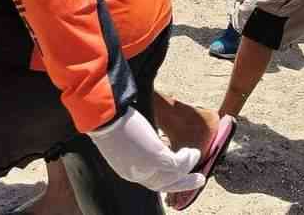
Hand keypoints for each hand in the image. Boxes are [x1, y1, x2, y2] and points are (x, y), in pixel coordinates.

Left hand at [89, 107, 204, 193]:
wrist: (104, 120)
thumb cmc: (109, 124)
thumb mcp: (123, 141)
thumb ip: (135, 146)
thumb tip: (147, 140)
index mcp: (128, 171)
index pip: (151, 180)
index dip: (166, 177)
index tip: (176, 170)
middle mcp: (138, 174)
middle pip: (164, 185)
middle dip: (183, 184)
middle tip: (199, 179)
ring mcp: (147, 168)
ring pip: (175, 176)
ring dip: (189, 169)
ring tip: (196, 156)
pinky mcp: (156, 159)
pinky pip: (179, 165)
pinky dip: (188, 158)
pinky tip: (192, 151)